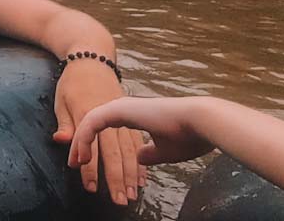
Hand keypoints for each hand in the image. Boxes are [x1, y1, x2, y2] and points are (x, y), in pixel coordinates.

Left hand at [52, 61, 144, 204]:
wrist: (93, 56)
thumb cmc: (73, 80)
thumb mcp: (62, 99)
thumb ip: (66, 123)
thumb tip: (62, 141)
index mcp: (90, 110)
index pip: (91, 146)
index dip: (90, 168)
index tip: (91, 188)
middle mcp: (110, 113)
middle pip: (114, 152)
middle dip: (116, 178)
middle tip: (118, 201)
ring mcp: (124, 113)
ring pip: (130, 148)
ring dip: (131, 174)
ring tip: (132, 195)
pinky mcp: (133, 113)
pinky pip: (139, 141)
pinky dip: (140, 160)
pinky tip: (141, 177)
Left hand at [71, 96, 215, 167]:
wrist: (201, 121)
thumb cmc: (187, 135)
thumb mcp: (164, 149)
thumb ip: (148, 153)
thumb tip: (139, 158)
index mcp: (132, 115)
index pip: (105, 132)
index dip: (94, 150)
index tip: (89, 170)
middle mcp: (123, 108)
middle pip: (95, 131)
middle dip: (87, 156)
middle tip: (82, 177)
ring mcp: (120, 107)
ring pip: (90, 127)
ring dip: (84, 151)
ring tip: (81, 173)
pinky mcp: (119, 109)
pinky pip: (91, 123)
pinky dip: (83, 140)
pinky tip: (82, 158)